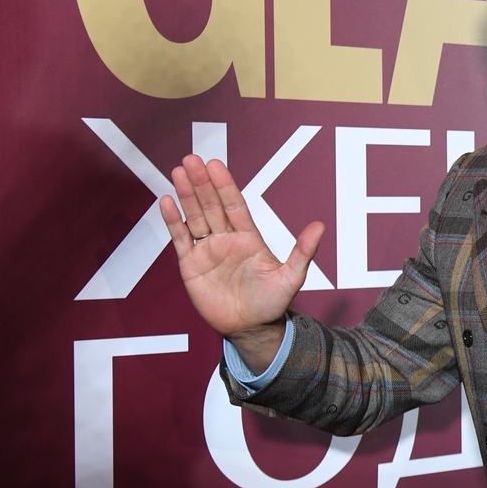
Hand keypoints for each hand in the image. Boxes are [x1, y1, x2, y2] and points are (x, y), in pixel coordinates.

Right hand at [158, 155, 323, 371]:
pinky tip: (166, 202)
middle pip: (212, 205)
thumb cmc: (272, 303)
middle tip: (191, 159)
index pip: (235, 204)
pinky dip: (173, 221)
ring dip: (186, 195)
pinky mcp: (191, 265)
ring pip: (194, 217)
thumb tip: (320, 226)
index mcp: (249, 237)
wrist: (251, 328)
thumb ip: (303, 252)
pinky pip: (180, 239)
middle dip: (202, 183)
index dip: (225, 185)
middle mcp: (226, 239)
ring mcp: (208, 250)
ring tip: (178, 172)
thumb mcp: (291, 277)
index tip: (215, 164)